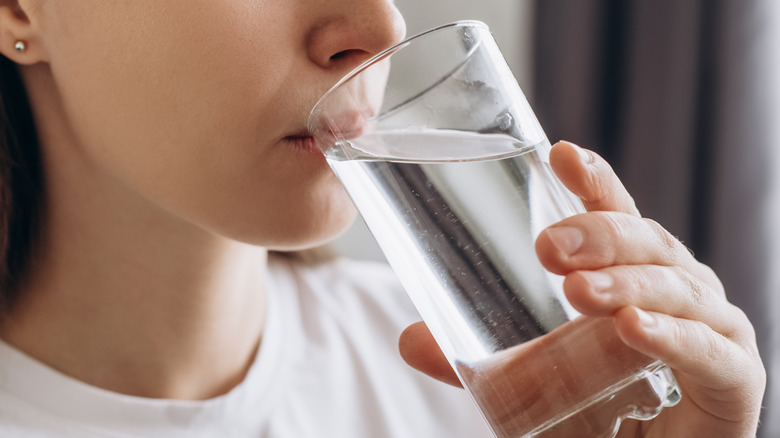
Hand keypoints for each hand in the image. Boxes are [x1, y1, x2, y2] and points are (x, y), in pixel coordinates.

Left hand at [399, 141, 764, 437]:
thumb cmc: (596, 416)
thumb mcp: (530, 382)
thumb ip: (478, 361)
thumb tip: (410, 338)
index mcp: (632, 276)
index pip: (616, 216)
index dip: (594, 182)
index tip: (560, 153)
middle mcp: (676, 291)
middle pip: (646, 243)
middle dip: (601, 235)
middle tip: (548, 246)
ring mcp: (711, 329)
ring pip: (676, 287)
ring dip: (626, 283)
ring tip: (579, 291)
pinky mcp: (734, 379)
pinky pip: (709, 350)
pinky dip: (672, 336)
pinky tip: (633, 328)